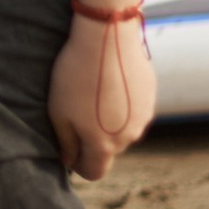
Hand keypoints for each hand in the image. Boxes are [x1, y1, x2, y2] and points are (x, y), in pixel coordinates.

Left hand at [47, 6, 156, 182]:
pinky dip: (122, 102)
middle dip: (94, 139)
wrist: (106, 36)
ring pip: (122, 129)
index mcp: (103, 145)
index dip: (80, 163)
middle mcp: (128, 137)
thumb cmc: (75, 74)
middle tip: (77, 110)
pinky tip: (109, 80)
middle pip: (109, 150)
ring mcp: (143, 117)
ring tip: (93, 91)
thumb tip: (69, 159)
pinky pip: (133, 109)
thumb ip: (65, 141)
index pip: (94, 171)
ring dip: (109, 119)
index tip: (69, 147)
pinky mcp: (150, 97)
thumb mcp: (58, 110)